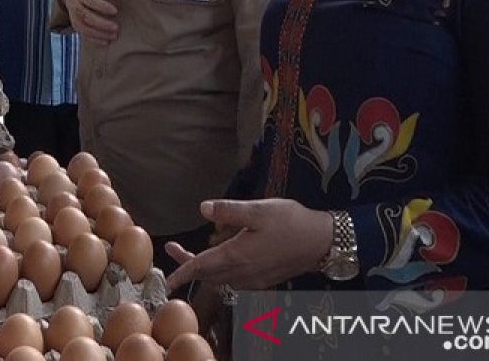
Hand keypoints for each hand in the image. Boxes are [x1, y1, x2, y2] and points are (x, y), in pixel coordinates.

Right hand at [63, 0, 118, 44]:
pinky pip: (83, 34)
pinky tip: (106, 42)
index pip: (89, 0)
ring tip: (114, 36)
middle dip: (101, 23)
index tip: (115, 11)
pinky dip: (94, 39)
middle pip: (86, 17)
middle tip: (116, 27)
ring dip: (98, 34)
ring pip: (84, 28)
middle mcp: (74, 5)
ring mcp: (73, 16)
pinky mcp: (75, 24)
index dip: (101, 6)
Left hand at [165, 199, 334, 290]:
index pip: (201, 266)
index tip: (166, 279)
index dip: (181, 270)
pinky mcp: (262, 280)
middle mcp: (242, 273)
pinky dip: (221, 271)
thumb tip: (203, 208)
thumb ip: (229, 210)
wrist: (322, 242)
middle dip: (188, 265)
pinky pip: (234, 280)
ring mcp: (253, 279)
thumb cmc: (291, 223)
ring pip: (220, 278)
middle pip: (207, 274)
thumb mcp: (259, 210)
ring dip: (204, 268)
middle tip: (174, 250)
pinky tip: (223, 257)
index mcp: (237, 256)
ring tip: (193, 253)